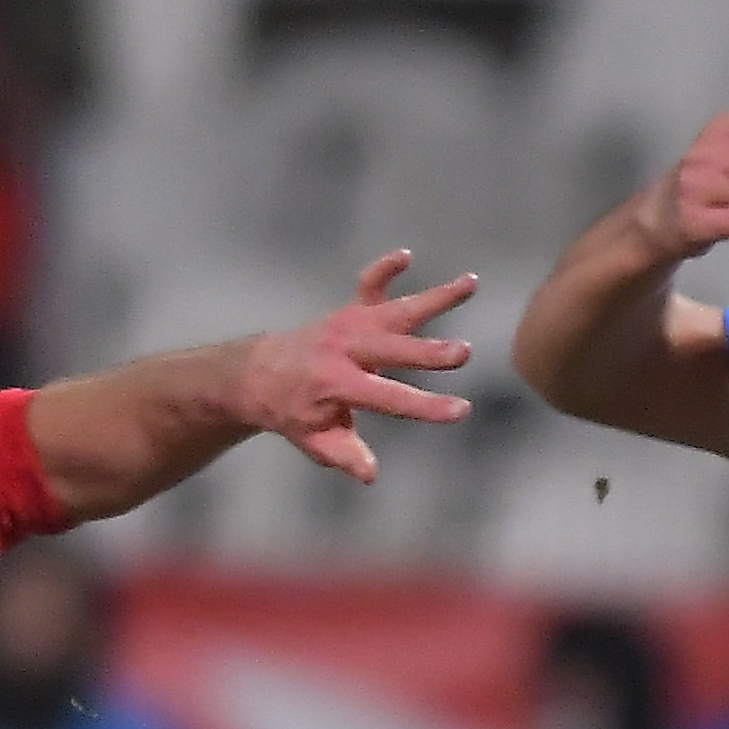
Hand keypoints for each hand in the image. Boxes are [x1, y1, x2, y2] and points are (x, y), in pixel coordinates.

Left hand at [244, 253, 478, 482]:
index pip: (389, 398)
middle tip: (464, 353)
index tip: (461, 410)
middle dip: (428, 351)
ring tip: (472, 282)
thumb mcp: (314, 441)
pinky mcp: (349, 309)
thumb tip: (370, 473)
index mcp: (338, 384)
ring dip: (436, 297)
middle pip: (394, 349)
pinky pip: (369, 284)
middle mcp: (346, 349)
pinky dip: (385, 268)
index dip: (426, 406)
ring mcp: (349, 324)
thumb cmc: (292, 412)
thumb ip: (344, 455)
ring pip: (397, 309)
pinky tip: (405, 255)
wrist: (257, 373)